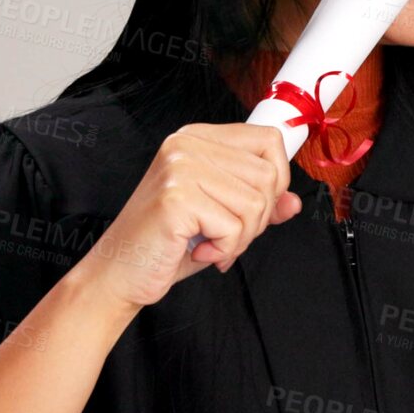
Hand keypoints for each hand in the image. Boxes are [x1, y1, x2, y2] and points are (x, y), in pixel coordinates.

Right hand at [73, 123, 303, 310]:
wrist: (119, 273)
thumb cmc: (167, 244)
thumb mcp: (221, 217)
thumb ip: (259, 204)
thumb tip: (293, 201)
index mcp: (198, 139)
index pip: (269, 140)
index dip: (276, 180)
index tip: (254, 206)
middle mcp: (187, 145)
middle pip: (267, 176)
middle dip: (257, 219)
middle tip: (225, 235)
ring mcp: (180, 168)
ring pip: (255, 203)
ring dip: (241, 238)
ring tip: (211, 243)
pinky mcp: (176, 197)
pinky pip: (234, 227)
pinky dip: (225, 249)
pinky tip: (200, 251)